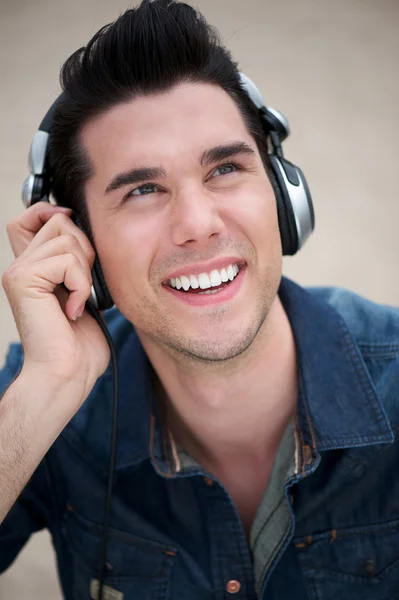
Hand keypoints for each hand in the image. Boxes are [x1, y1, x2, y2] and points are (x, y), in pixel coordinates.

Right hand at [2, 201, 110, 408]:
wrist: (67, 374)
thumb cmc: (78, 344)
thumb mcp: (82, 294)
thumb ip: (76, 265)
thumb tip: (88, 236)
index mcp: (32, 267)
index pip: (31, 217)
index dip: (53, 212)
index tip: (77, 236)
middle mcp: (20, 265)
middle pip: (57, 220)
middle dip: (85, 247)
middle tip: (84, 284)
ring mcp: (18, 271)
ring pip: (66, 238)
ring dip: (85, 271)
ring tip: (79, 300)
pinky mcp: (23, 280)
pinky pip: (67, 260)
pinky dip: (81, 285)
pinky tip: (74, 310)